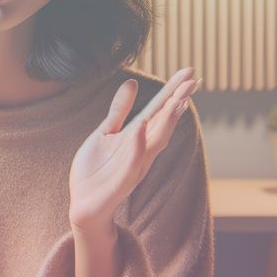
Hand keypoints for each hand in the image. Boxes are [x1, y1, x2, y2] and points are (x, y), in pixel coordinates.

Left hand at [68, 68, 199, 234]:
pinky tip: (141, 128)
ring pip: (155, 141)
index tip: (190, 72)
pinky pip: (132, 163)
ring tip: (178, 100)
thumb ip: (119, 110)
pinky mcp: (121, 182)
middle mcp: (141, 150)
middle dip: (178, 102)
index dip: (174, 91)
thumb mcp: (106, 133)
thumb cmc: (96, 171)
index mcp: (138, 137)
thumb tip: (132, 81)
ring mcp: (134, 166)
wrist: (83, 205)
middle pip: (164, 123)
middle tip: (194, 81)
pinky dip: (137, 146)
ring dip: (167, 122)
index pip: (160, 110)